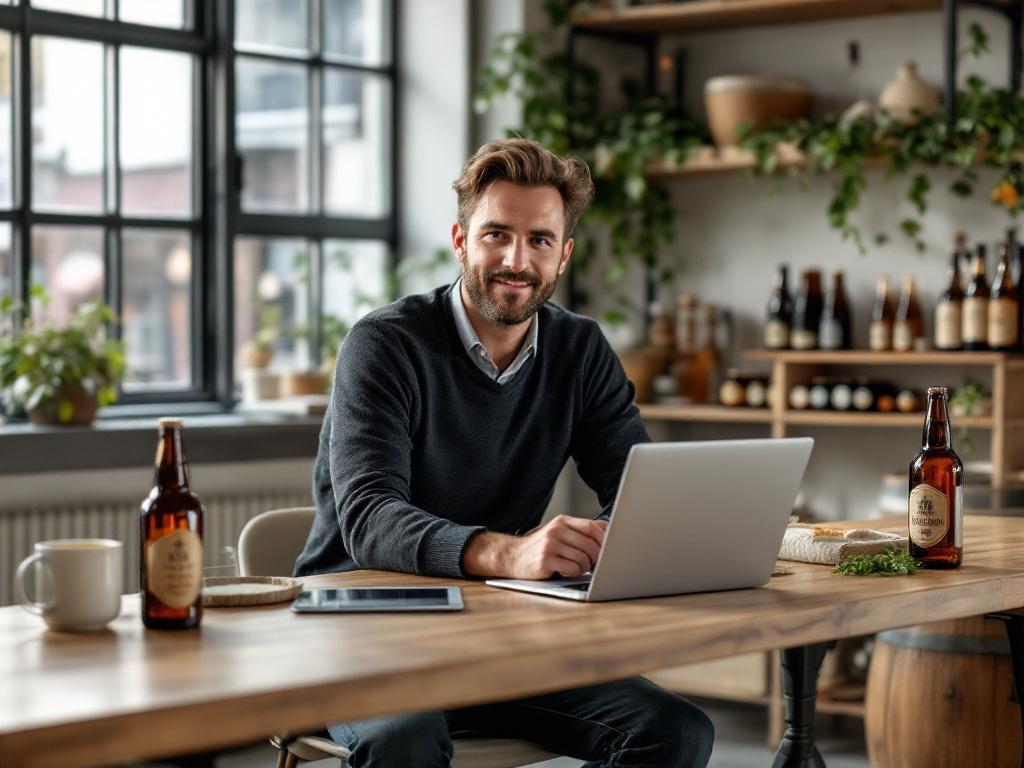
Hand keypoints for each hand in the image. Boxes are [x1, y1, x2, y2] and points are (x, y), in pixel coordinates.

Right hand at [462, 516, 607, 579]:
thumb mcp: (559, 532)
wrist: (512, 556)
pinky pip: (573, 569)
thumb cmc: (541, 546)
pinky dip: (574, 573)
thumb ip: (580, 530)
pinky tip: (566, 571)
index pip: (593, 527)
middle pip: (591, 545)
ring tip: (576, 567)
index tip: (609, 550)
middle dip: (596, 558)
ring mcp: (550, 545)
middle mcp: (556, 530)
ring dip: (584, 567)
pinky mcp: (546, 561)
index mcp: (562, 521)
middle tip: (592, 564)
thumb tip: (608, 530)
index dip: (605, 540)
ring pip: (584, 559)